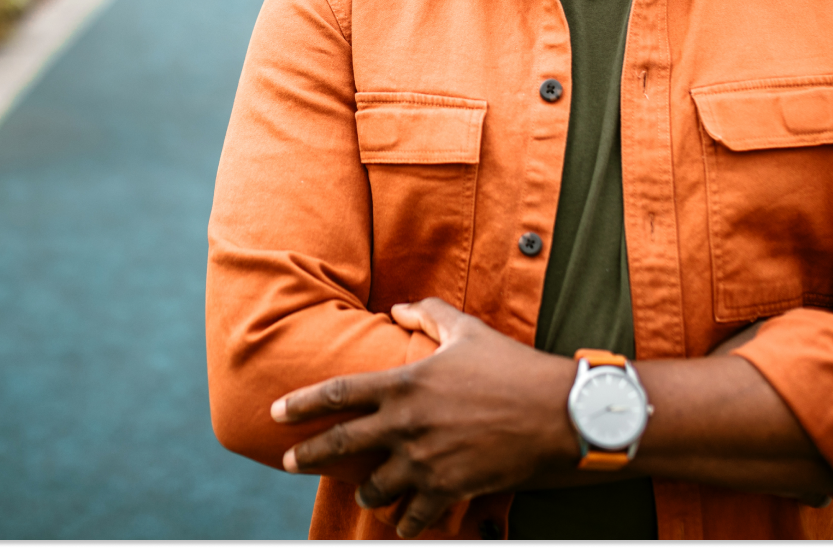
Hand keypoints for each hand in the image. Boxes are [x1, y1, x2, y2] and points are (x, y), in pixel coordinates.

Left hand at [270, 297, 578, 537]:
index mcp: (404, 383)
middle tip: (289, 463)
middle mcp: (406, 424)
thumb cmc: (512, 366)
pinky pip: (414, 517)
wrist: (556, 413)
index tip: (275, 412)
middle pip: (341, 445)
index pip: (338, 393)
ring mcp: (425, 461)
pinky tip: (403, 524)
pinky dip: (406, 522)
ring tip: (368, 495)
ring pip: (375, 489)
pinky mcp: (450, 489)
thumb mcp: (468, 331)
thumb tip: (400, 308)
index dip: (301, 404)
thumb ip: (429, 314)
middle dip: (309, 456)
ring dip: (368, 493)